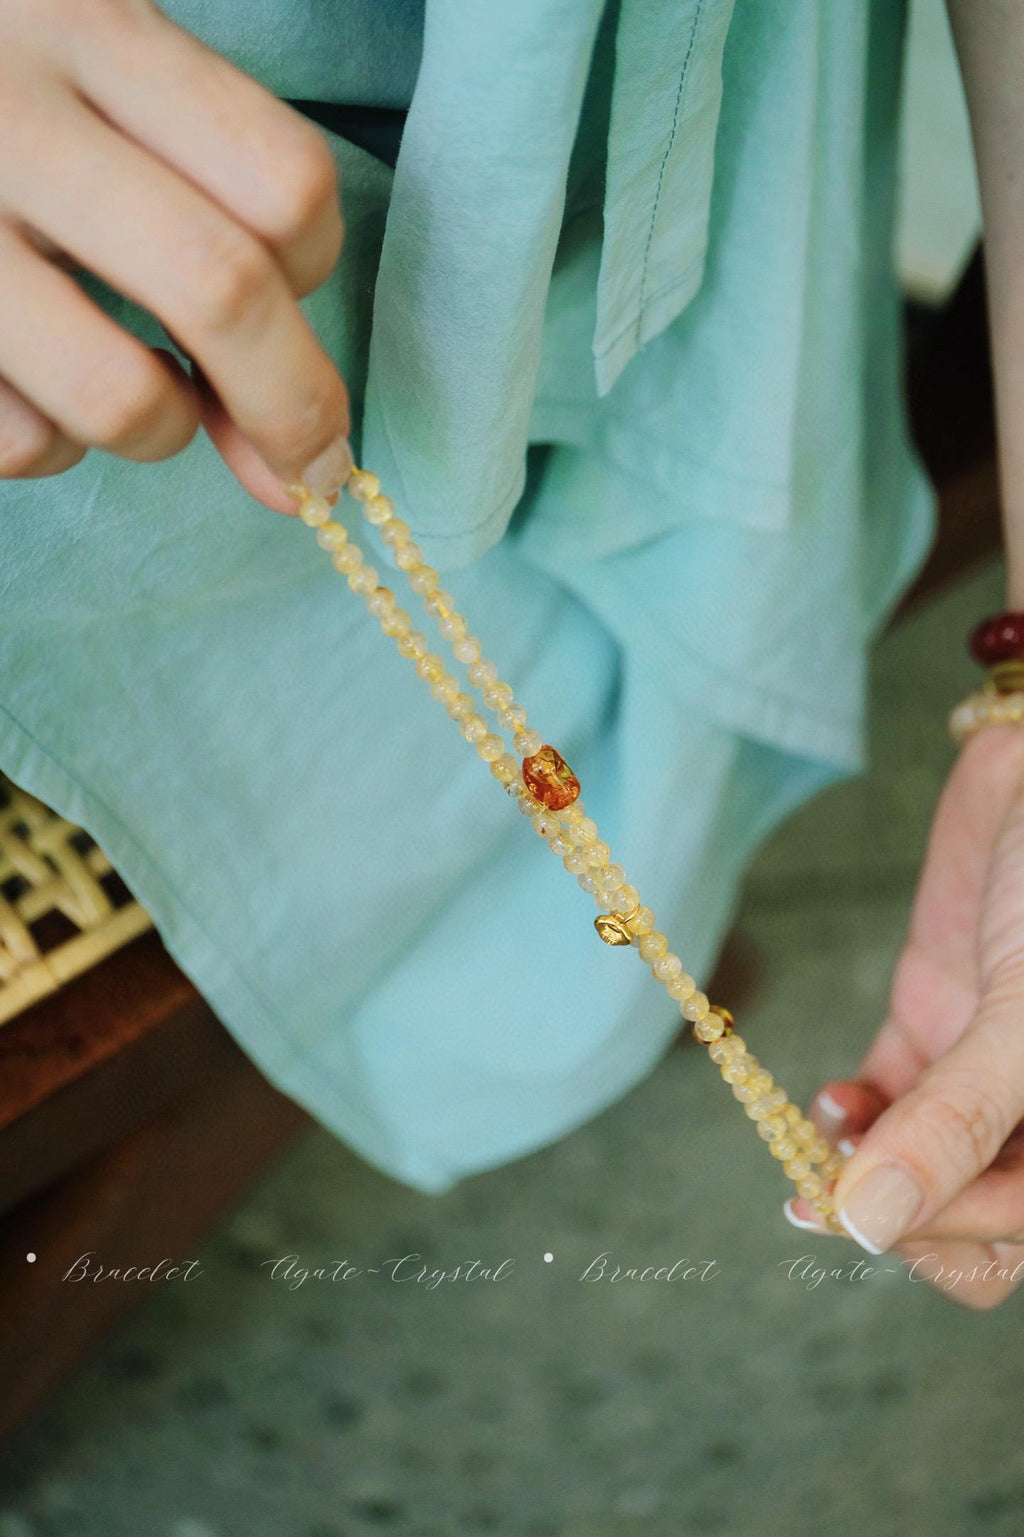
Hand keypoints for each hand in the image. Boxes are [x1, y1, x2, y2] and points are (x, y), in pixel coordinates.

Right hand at [0, 0, 351, 510]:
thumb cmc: (3, 98)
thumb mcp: (99, 95)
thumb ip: (215, 231)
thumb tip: (309, 465)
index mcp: (85, 27)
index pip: (280, 181)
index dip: (315, 270)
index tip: (294, 298)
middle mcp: (6, 116)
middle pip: (219, 289)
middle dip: (289, 409)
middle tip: (303, 468)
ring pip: (116, 397)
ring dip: (158, 431)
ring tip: (137, 395)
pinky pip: (18, 440)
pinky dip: (49, 443)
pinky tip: (30, 382)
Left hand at [788, 721, 1023, 1308]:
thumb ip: (955, 1123)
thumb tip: (872, 1226)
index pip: (1007, 1234)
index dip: (931, 1234)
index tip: (850, 1211)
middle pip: (964, 1218)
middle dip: (892, 1213)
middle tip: (820, 1193)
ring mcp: (979, 1071)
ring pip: (915, 1166)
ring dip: (862, 1166)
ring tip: (826, 1139)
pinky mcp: (932, 1021)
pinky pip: (886, 1100)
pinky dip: (851, 1113)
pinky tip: (833, 1097)